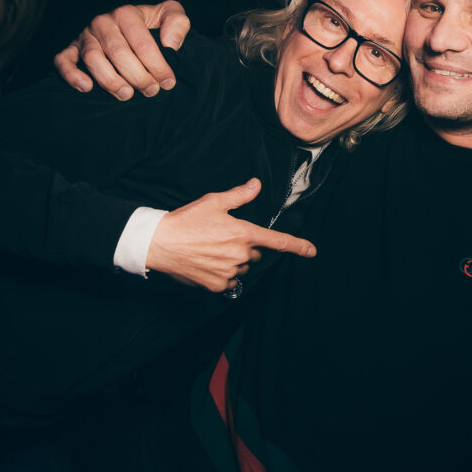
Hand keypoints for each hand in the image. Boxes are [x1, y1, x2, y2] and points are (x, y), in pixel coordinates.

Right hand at [54, 1, 191, 99]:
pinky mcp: (72, 48)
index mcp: (126, 13)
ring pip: (93, 59)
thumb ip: (177, 22)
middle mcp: (102, 22)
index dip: (157, 65)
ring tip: (126, 95)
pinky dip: (71, 74)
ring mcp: (85, 36)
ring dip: (110, 80)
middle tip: (151, 91)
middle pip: (118, 52)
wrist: (126, 22)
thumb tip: (171, 44)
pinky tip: (87, 88)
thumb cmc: (150, 23)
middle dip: (137, 76)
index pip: (142, 42)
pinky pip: (63, 60)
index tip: (168, 83)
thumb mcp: (168, 14)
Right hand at [146, 178, 316, 292]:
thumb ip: (239, 195)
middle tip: (222, 238)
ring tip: (211, 250)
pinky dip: (223, 274)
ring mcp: (229, 272)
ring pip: (242, 268)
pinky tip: (207, 263)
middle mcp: (240, 255)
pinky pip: (230, 281)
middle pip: (255, 254)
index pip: (278, 241)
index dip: (298, 246)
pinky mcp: (217, 285)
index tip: (312, 251)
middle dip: (245, 247)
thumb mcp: (213, 202)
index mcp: (243, 233)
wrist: (159, 243)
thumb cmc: (186, 220)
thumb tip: (256, 185)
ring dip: (234, 261)